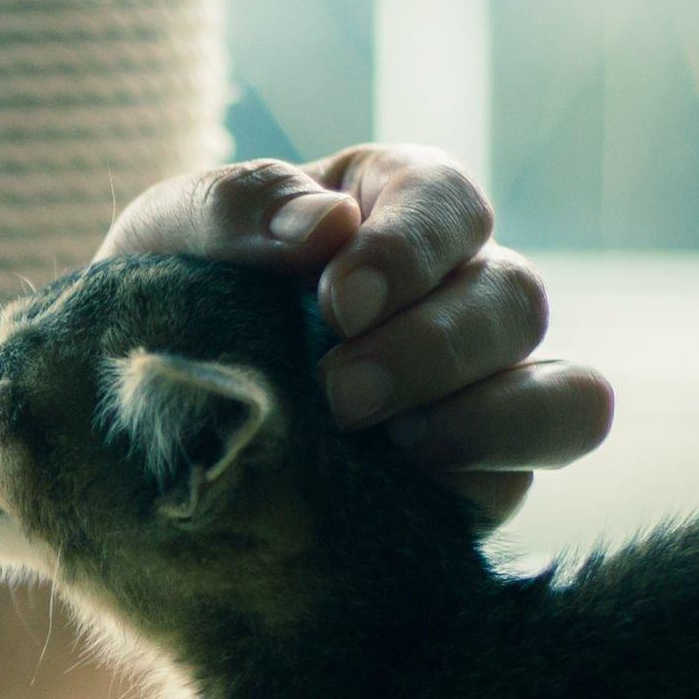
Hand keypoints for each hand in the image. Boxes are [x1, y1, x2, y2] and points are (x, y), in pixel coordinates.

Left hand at [93, 144, 612, 522]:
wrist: (135, 425)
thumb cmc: (168, 300)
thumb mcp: (172, 235)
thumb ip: (236, 209)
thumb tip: (326, 225)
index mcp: (395, 208)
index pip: (450, 203)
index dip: (412, 248)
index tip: (339, 301)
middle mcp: (459, 292)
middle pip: (516, 301)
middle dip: (431, 349)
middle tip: (339, 394)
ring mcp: (481, 389)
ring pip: (563, 396)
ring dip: (486, 420)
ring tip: (390, 449)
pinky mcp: (476, 477)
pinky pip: (522, 479)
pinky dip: (475, 483)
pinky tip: (397, 495)